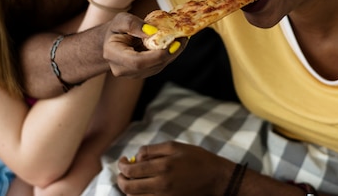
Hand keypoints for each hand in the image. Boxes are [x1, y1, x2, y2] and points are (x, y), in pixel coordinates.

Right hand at [103, 12, 187, 77]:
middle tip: (183, 38)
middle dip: (169, 53)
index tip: (172, 43)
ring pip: (157, 67)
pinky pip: (159, 65)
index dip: (157, 55)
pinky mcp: (143, 73)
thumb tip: (151, 31)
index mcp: (113, 55)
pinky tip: (176, 44)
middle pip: (150, 66)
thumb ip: (132, 23)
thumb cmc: (116, 30)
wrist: (112, 42)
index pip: (137, 62)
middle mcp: (122, 69)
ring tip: (182, 39)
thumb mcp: (120, 20)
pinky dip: (169, 55)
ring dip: (172, 54)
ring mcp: (133, 74)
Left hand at [116, 141, 232, 195]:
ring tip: (132, 179)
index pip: (131, 171)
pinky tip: (143, 188)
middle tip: (122, 172)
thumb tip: (135, 157)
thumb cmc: (197, 159)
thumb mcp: (176, 147)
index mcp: (163, 167)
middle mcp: (161, 185)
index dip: (121, 166)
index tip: (122, 161)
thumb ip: (153, 150)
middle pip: (128, 188)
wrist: (216, 179)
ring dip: (129, 189)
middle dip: (120, 179)